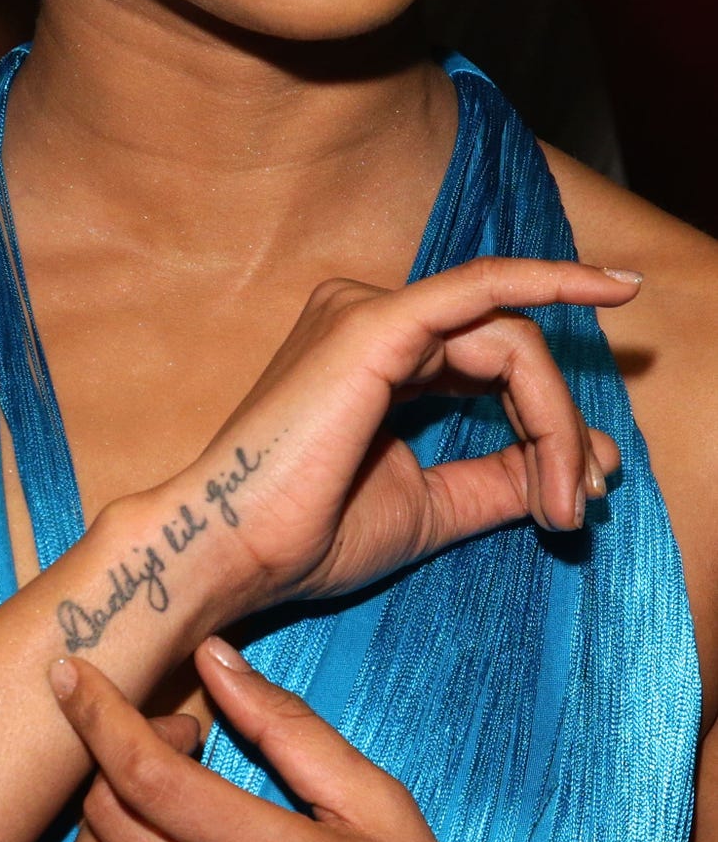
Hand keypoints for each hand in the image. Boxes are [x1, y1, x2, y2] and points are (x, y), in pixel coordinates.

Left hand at [53, 636, 552, 841]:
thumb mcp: (380, 806)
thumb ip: (290, 727)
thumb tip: (212, 655)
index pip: (147, 776)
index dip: (97, 715)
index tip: (70, 674)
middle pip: (108, 823)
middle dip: (113, 760)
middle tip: (170, 749)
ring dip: (95, 833)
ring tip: (148, 816)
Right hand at [161, 259, 632, 623]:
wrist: (233, 553)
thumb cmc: (307, 536)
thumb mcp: (433, 506)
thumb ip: (504, 478)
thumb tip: (595, 463)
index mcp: (378, 361)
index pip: (492, 372)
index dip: (548, 429)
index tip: (577, 499)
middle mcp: (372, 322)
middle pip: (509, 354)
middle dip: (560, 429)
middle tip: (582, 504)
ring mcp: (370, 313)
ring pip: (509, 341)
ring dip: (554, 419)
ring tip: (567, 496)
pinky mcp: (376, 322)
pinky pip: (487, 295)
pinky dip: (553, 288)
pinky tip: (608, 293)